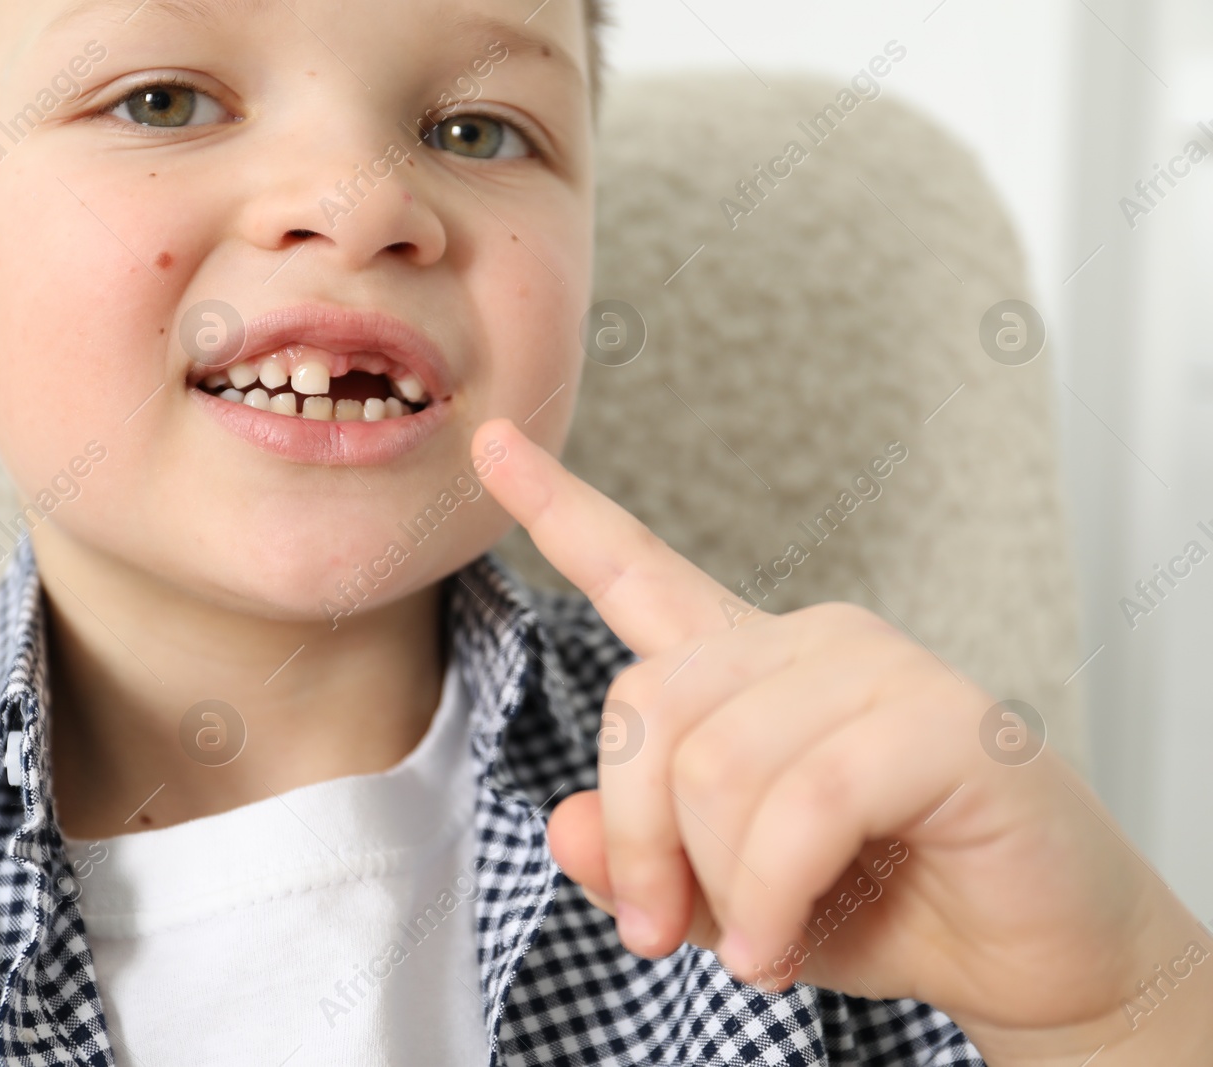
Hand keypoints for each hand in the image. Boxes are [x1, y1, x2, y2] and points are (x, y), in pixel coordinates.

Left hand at [473, 417, 1212, 1064]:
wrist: (1038, 957)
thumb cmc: (887, 905)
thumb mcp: (728, 896)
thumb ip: (641, 857)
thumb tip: (561, 826)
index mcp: (747, 667)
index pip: (636, 567)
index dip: (557, 509)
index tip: (489, 448)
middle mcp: (806, 643)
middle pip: (647, 703)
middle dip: (639, 842)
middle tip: (665, 935)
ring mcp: (878, 669)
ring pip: (715, 761)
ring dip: (720, 887)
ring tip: (757, 946)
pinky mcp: (945, 721)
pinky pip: (803, 800)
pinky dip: (773, 895)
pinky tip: (786, 944)